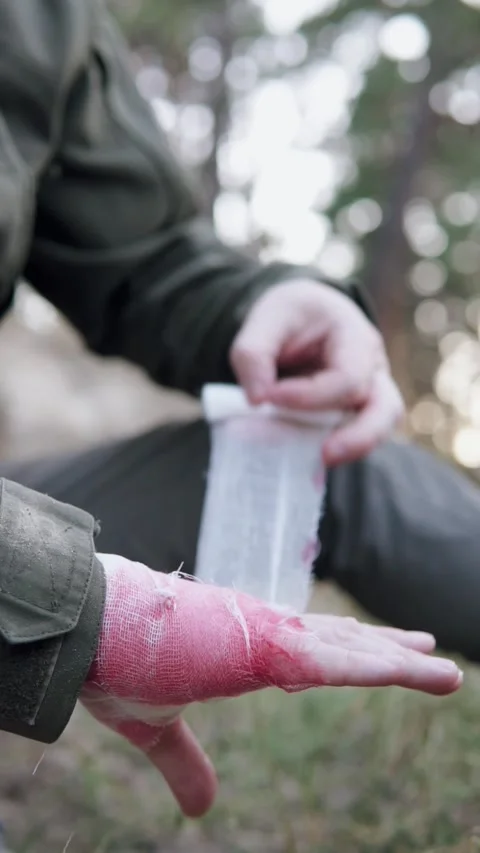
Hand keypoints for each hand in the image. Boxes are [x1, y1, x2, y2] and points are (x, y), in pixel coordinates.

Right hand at [81, 555, 461, 817]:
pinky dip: (375, 666)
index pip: (311, 649)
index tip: (387, 651)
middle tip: (434, 652)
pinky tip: (412, 668)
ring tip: (444, 668)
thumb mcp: (156, 726)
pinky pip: (334, 660)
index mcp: (242, 648)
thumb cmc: (119, 664)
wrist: (90, 627)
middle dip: (388, 650)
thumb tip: (203, 811)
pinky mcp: (262, 647)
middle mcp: (262, 634)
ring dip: (398, 660)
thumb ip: (185, 761)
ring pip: (348, 650)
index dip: (352, 651)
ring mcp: (266, 636)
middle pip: (341, 643)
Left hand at [230, 280, 403, 465]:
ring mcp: (369, 392)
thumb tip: (257, 400)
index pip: (347, 376)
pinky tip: (308, 465)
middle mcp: (372, 366)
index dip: (309, 395)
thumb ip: (253, 354)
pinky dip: (335, 449)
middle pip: (386, 407)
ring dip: (353, 448)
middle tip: (325, 455)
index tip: (268, 398)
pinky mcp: (354, 412)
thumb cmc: (288, 316)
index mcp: (354, 336)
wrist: (298, 317)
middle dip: (360, 436)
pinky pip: (354, 435)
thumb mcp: (265, 320)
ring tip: (319, 463)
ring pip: (380, 427)